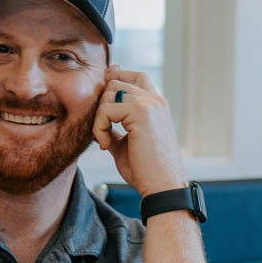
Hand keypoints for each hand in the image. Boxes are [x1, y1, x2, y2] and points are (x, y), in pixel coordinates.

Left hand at [93, 66, 186, 196]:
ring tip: (105, 141)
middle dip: (101, 103)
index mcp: (157, 106)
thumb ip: (115, 127)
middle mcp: (156, 101)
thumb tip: (99, 117)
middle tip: (102, 130)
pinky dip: (99, 127)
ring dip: (99, 116)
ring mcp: (150, 104)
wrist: (163, 187)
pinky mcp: (141, 113)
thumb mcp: (126, 144)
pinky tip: (106, 145)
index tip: (101, 99)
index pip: (136, 76)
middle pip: (117, 81)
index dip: (116, 79)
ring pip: (110, 92)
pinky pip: (107, 109)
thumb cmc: (147, 171)